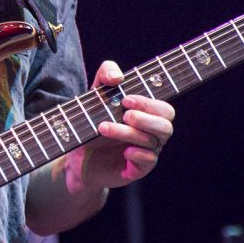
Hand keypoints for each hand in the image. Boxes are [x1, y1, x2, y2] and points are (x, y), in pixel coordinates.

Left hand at [65, 61, 174, 193]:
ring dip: (129, 133)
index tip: (125, 99)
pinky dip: (138, 153)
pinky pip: (149, 161)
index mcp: (147, 115)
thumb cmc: (91, 120)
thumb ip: (106, 74)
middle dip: (146, 118)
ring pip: (152, 141)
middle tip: (124, 115)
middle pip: (166, 125)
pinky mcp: (138, 168)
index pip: (164, 109)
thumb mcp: (95, 94)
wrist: (77, 154)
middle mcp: (151, 133)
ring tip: (103, 127)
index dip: (148, 103)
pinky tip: (124, 150)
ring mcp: (146, 151)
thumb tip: (118, 76)